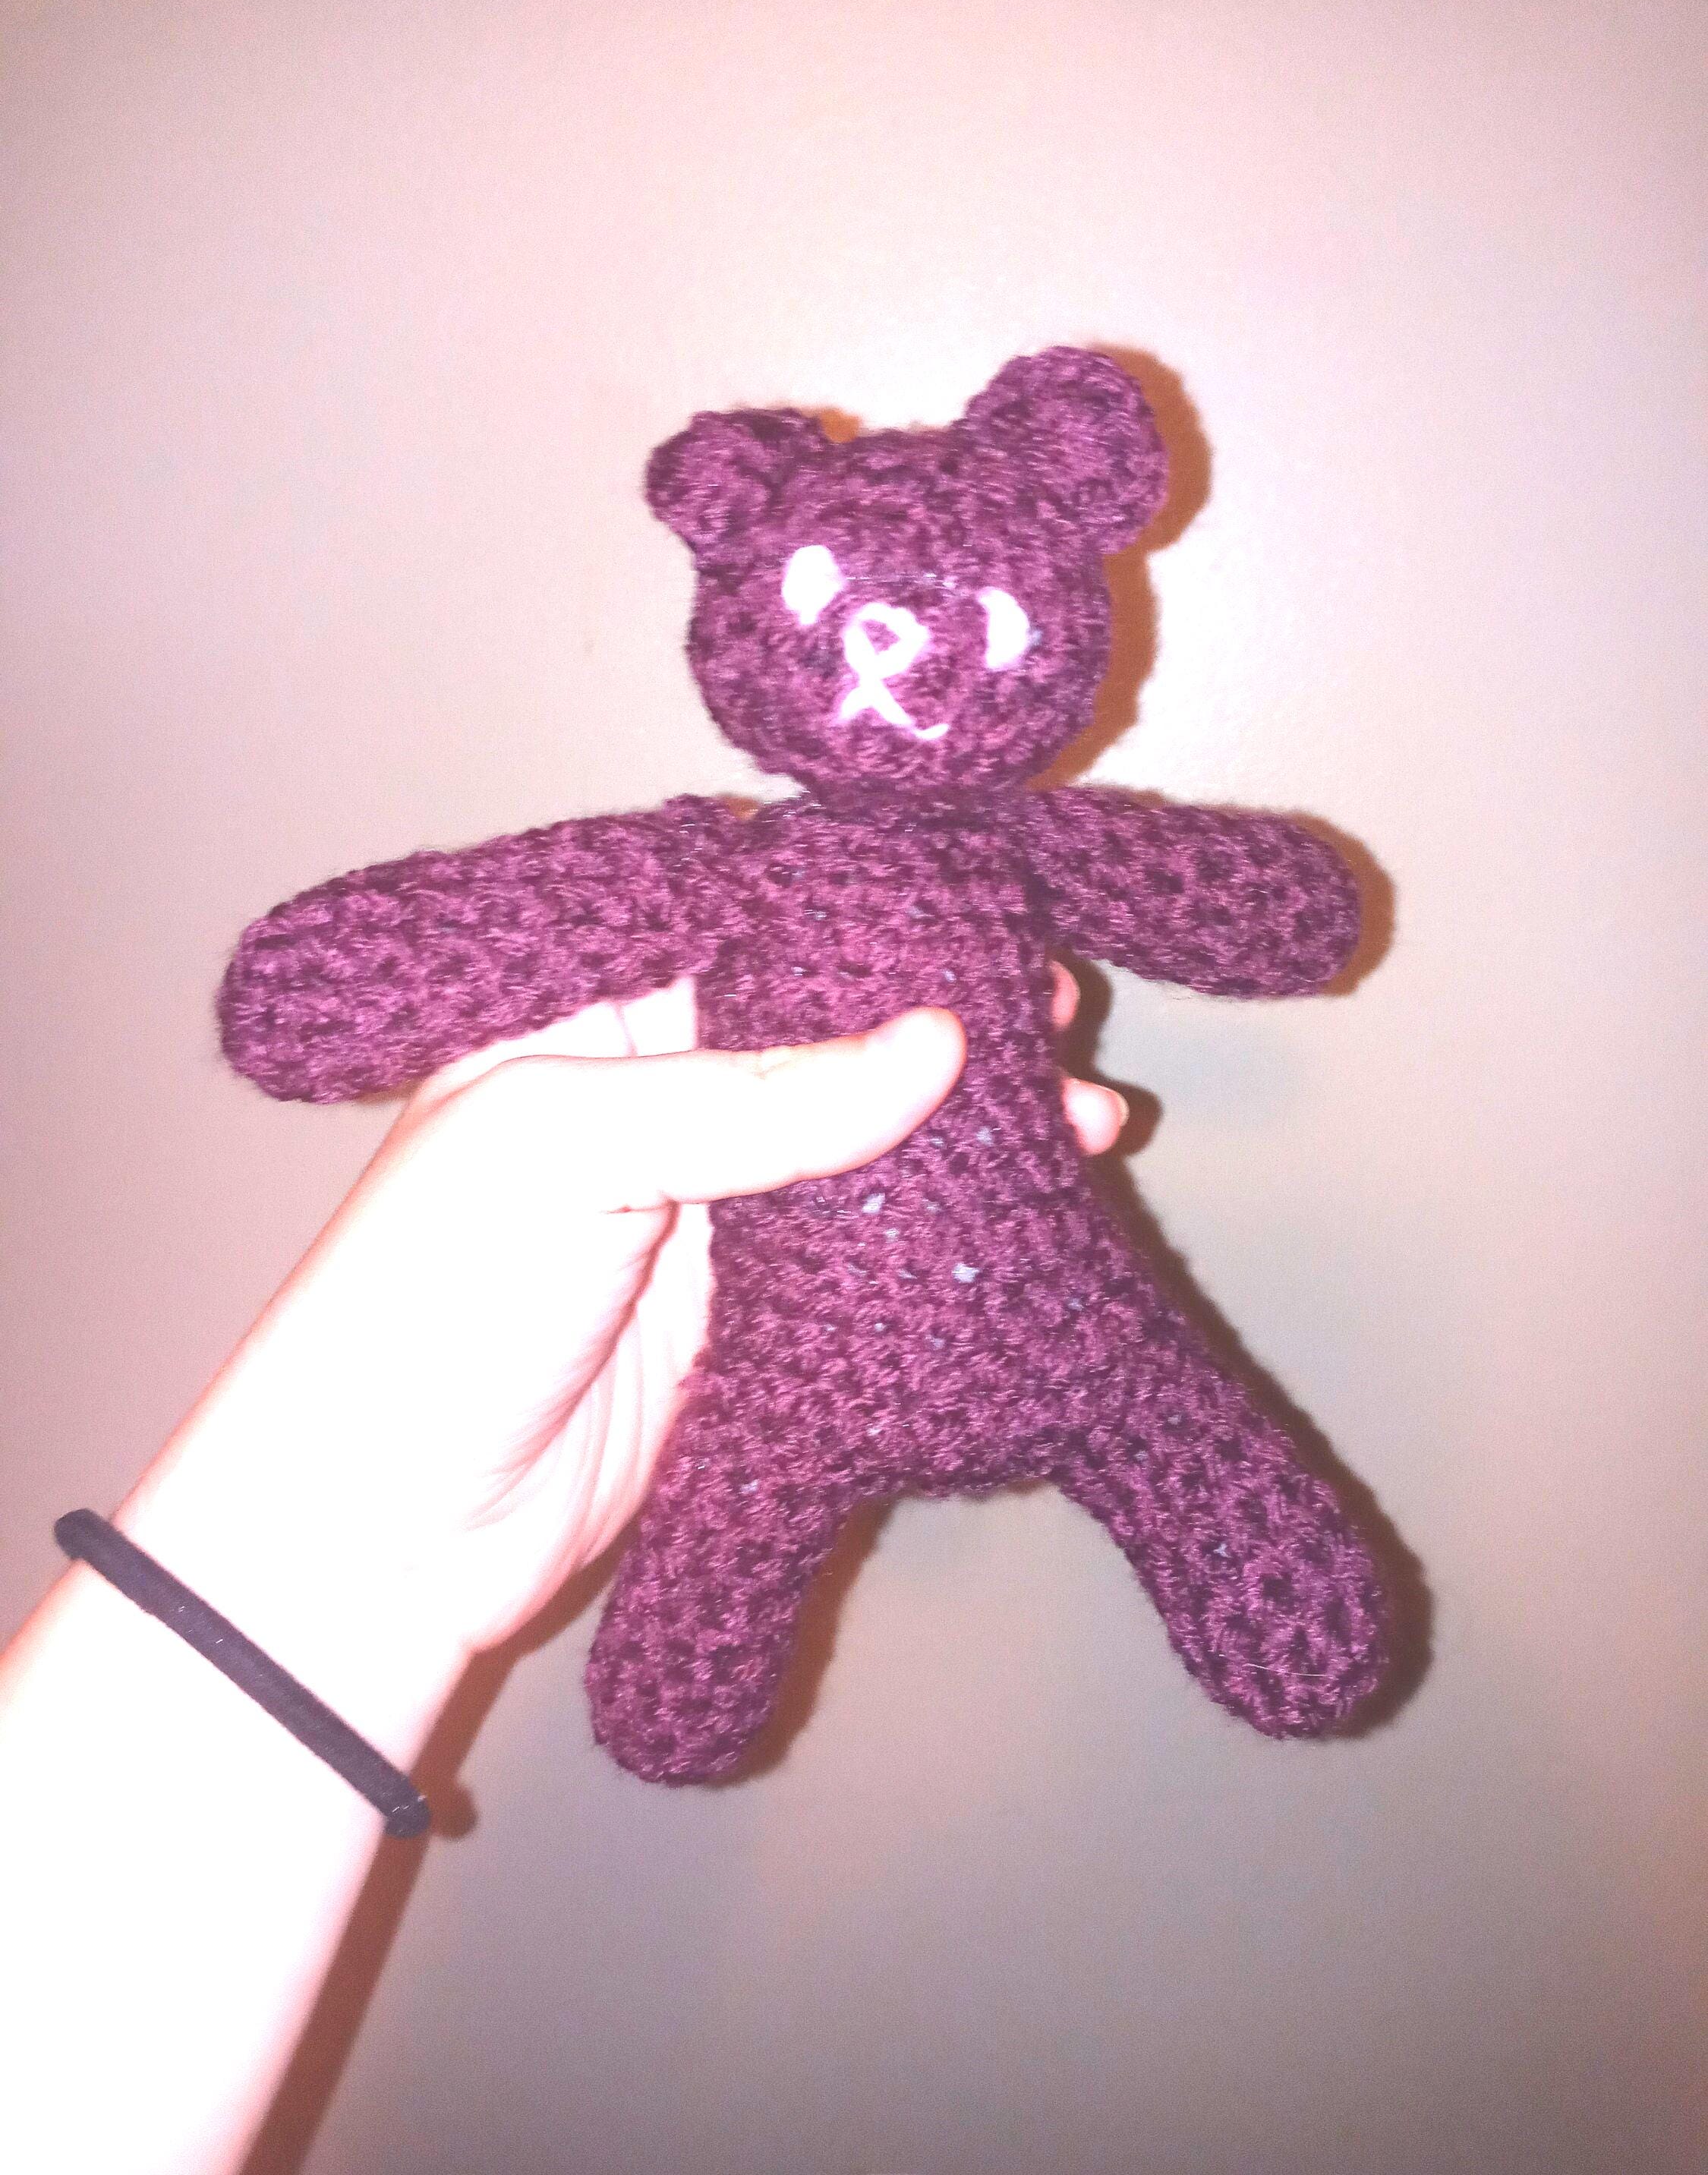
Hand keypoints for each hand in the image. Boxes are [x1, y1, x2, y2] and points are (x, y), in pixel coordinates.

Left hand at [119, 969, 1123, 1689]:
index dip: (866, 915)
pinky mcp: (755, 1316)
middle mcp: (656, 1097)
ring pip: (867, 1142)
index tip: (985, 913)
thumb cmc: (432, 1303)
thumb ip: (746, 1097)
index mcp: (587, 1019)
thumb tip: (936, 1045)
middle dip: (949, 1021)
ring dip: (974, 1127)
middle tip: (1061, 1014)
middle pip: (827, 1034)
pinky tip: (1042, 1205)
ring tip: (1087, 1113)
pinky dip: (954, 1230)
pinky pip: (872, 1252)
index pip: (746, 926)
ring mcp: (711, 1211)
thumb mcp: (563, 1150)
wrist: (389, 1535)